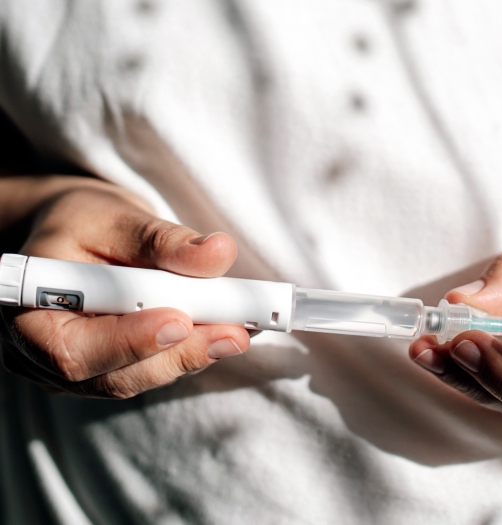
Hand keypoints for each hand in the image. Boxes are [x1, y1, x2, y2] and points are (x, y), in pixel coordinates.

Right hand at [0, 179, 249, 397]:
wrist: (75, 236)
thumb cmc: (84, 222)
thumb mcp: (117, 218)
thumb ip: (163, 240)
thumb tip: (218, 253)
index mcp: (29, 311)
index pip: (74, 349)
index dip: (130, 342)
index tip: (181, 321)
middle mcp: (45, 353)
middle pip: (114, 376)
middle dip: (179, 354)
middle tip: (234, 333)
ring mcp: (78, 368)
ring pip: (139, 377)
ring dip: (193, 355)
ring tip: (240, 331)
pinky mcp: (110, 369)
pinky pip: (150, 369)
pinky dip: (189, 351)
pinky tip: (225, 332)